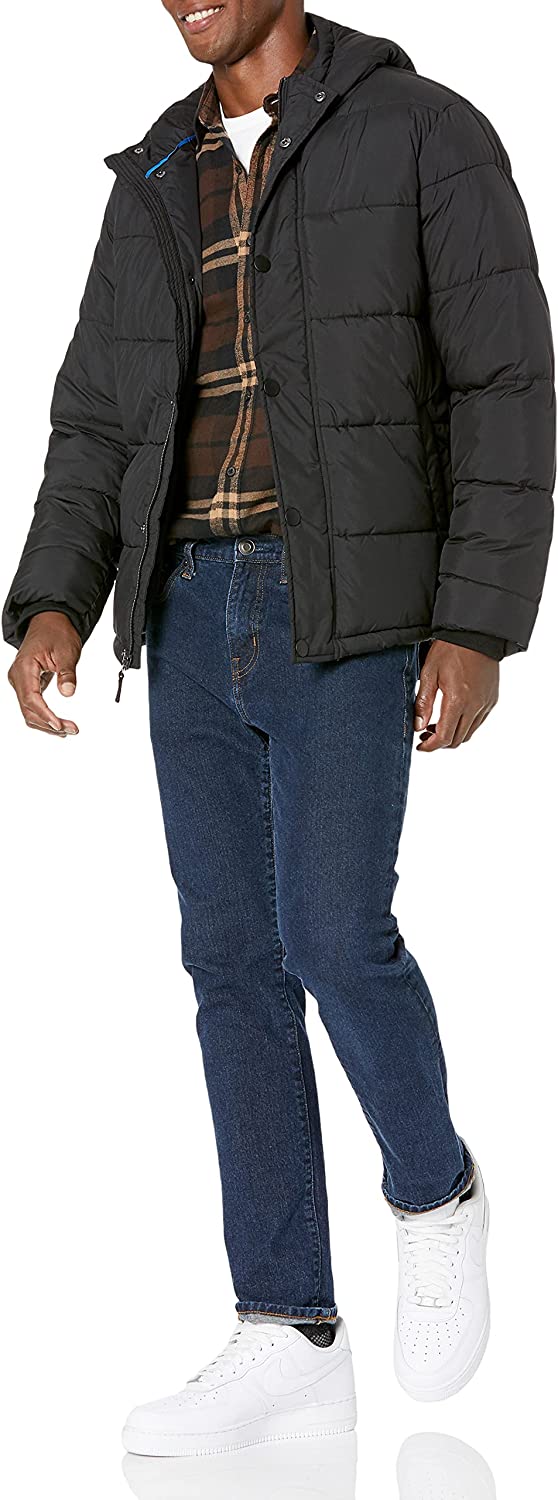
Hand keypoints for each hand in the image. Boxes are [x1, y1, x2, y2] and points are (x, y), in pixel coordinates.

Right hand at [8, 612, 81, 736]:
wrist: (50, 621)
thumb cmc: (56, 632)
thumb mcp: (67, 650)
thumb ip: (67, 672)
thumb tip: (68, 692)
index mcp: (24, 667)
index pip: (31, 699)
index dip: (45, 715)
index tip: (60, 725)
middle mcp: (18, 676)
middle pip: (28, 710)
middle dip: (49, 723)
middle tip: (72, 729)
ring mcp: (20, 681)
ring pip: (29, 711)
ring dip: (46, 723)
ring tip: (68, 729)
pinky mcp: (27, 684)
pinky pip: (32, 705)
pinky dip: (44, 716)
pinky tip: (57, 724)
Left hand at [414, 641, 498, 750]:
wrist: (475, 635)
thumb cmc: (451, 649)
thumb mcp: (429, 673)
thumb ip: (423, 702)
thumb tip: (418, 726)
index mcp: (458, 700)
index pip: (445, 737)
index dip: (430, 746)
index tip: (420, 746)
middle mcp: (475, 706)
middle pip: (457, 739)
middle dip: (440, 743)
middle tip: (425, 735)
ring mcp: (486, 703)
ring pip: (469, 733)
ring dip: (452, 735)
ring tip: (436, 726)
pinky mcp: (492, 699)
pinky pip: (478, 722)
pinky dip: (464, 725)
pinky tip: (453, 715)